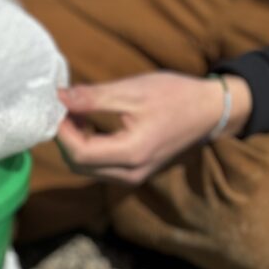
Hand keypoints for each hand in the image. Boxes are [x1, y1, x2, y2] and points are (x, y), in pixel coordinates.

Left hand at [56, 71, 251, 184]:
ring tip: (75, 114)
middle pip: (79, 166)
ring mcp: (133, 178)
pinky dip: (88, 149)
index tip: (58, 106)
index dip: (62, 131)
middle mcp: (130, 173)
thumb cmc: (176, 96)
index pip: (79, 153)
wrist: (210, 111)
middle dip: (65, 139)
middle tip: (63, 110)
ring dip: (75, 145)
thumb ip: (93, 98)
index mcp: (131, 153)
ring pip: (87, 170)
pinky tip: (89, 125)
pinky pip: (100, 168)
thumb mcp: (133, 90)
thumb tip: (59, 97)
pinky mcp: (134, 174)